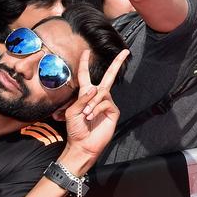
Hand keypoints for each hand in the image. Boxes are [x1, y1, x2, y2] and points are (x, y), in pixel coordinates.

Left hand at [62, 49, 129, 172]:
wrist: (83, 144)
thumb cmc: (75, 129)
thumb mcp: (71, 112)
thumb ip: (82, 99)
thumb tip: (96, 90)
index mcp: (86, 95)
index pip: (86, 75)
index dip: (85, 63)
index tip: (86, 51)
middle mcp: (98, 97)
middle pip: (109, 76)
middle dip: (117, 64)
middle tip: (125, 52)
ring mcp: (107, 104)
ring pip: (102, 93)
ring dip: (92, 103)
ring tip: (86, 115)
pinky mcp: (113, 111)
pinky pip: (105, 103)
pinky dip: (96, 109)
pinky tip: (91, 117)